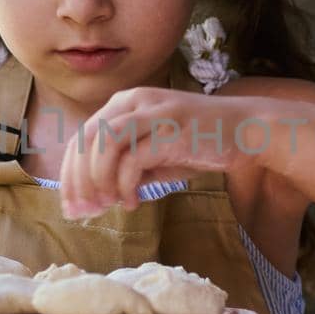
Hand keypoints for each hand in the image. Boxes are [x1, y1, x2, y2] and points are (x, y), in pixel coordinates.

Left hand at [58, 87, 263, 217]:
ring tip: (110, 204)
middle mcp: (133, 102)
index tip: (72, 205)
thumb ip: (123, 168)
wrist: (244, 130)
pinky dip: (125, 186)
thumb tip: (94, 199)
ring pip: (104, 146)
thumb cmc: (197, 143)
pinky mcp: (170, 130)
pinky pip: (133, 160)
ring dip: (99, 181)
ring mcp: (152, 114)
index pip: (81, 137)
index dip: (70, 173)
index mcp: (124, 103)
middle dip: (78, 181)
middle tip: (83, 211)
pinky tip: (134, 201)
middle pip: (86, 141)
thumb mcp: (153, 152)